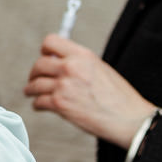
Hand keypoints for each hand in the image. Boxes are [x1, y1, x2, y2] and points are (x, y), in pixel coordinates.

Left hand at [24, 34, 155, 146]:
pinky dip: (37, 104)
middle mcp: (71, 67)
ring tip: (31, 92)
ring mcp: (64, 86)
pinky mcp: (60, 104)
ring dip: (31, 89)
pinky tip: (40, 105)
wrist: (130, 120)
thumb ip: (79, 63)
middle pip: (39, 64)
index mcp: (83, 55)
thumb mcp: (100, 68)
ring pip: (35, 84)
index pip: (51, 41)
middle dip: (35, 72)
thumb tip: (59, 61)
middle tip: (35, 78)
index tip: (45, 57)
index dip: (45, 50)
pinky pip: (38, 101)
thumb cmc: (120, 98)